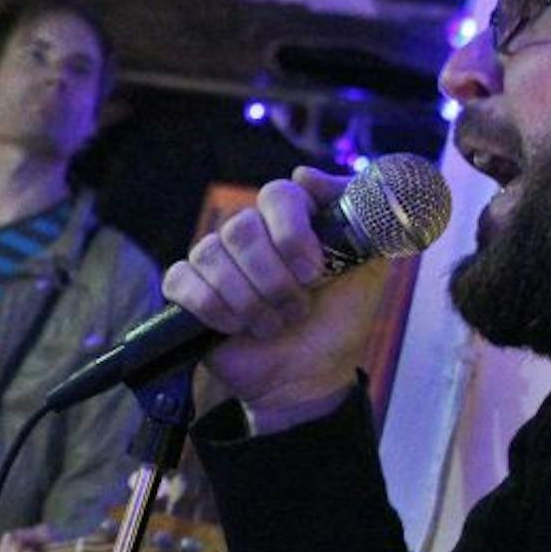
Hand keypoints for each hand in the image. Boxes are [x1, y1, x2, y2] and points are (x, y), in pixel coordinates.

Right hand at [162, 166, 389, 433]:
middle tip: (296, 309)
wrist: (310, 377)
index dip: (291, 233)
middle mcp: (249, 234)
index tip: (313, 272)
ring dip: (248, 301)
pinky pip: (183, 281)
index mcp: (289, 220)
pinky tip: (235, 328)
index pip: (277, 195)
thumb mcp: (368, 266)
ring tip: (272, 326)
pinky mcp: (188, 291)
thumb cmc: (339, 322)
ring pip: (211, 255)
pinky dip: (213, 308)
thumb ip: (355, 214)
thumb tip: (305, 174)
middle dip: (272, 279)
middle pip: (240, 227)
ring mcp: (215, 261)